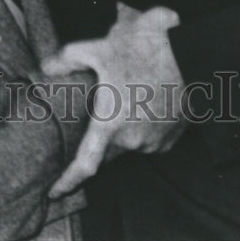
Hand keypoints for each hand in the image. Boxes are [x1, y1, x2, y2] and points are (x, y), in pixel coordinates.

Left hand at [40, 4, 185, 198]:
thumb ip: (70, 58)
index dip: (67, 182)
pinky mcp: (172, 138)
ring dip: (123, 126)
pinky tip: (144, 101)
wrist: (193, 55)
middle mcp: (132, 140)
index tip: (53, 193)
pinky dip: (142, 126)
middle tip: (98, 111)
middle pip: (106, 146)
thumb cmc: (147, 50)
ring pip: (128, 140)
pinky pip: (148, 138)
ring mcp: (154, 142)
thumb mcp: (102, 47)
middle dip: (100, 132)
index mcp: (111, 124)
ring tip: (126, 96)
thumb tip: (47, 67)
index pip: (84, 165)